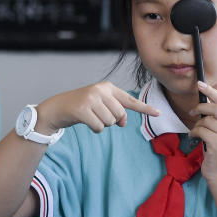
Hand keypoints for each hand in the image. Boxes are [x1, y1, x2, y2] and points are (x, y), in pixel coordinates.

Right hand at [38, 82, 159, 132]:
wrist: (57, 108)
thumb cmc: (82, 107)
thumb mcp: (100, 106)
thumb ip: (115, 111)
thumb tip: (123, 123)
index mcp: (108, 87)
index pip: (130, 100)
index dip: (145, 108)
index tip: (159, 113)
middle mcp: (101, 90)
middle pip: (120, 115)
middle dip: (112, 120)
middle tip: (98, 116)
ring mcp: (91, 98)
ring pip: (110, 122)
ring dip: (101, 124)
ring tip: (90, 116)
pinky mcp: (83, 109)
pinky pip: (99, 127)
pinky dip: (94, 129)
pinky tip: (85, 121)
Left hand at [188, 81, 216, 182]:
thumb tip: (204, 103)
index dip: (211, 91)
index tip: (200, 84)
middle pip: (216, 108)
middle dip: (201, 107)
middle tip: (192, 112)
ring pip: (206, 120)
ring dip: (196, 125)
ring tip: (195, 132)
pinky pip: (201, 131)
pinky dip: (194, 132)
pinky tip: (194, 138)